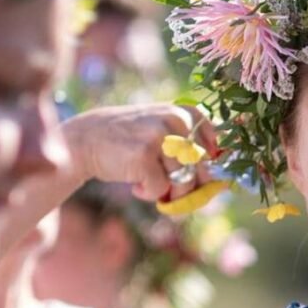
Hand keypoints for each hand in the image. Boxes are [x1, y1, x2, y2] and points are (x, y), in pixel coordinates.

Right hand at [61, 104, 218, 201]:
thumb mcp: (165, 133)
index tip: (195, 177)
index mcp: (188, 113)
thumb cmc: (132, 142)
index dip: (209, 170)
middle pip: (202, 170)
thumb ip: (192, 150)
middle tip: (169, 188)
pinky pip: (160, 189)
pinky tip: (134, 183)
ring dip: (166, 191)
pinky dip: (148, 193)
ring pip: (183, 182)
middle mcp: (177, 120)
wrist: (87, 139)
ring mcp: (160, 136)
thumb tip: (220, 183)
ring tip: (147, 181)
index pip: (216, 150)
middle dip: (187, 187)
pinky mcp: (144, 154)